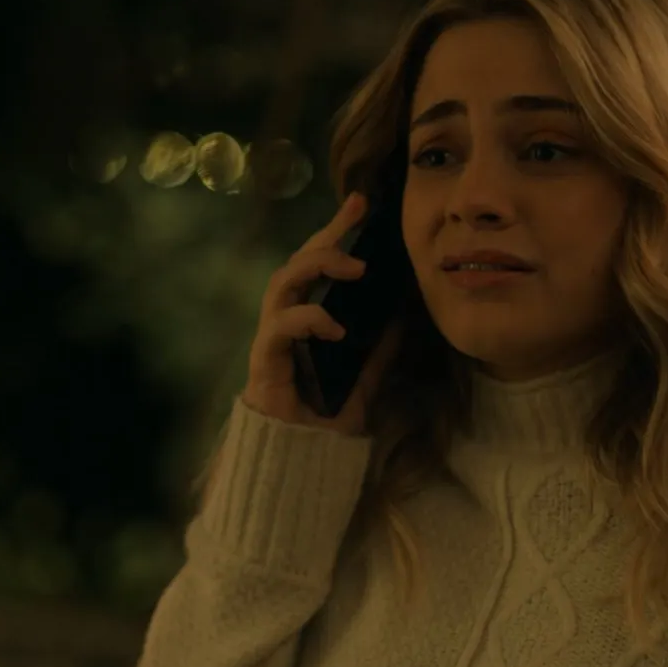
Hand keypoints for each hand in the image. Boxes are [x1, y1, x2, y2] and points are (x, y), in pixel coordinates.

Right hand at [241, 192, 402, 436]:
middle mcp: (285, 322)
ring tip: (354, 268)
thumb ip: (378, 352)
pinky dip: (308, 320)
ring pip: (282, 284)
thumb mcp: (364, 381)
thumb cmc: (324, 423)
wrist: (300, 463)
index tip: (362, 203)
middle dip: (325, 234)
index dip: (336, 232)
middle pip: (298, 262)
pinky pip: (280, 327)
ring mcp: (271, 338)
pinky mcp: (264, 360)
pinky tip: (334, 327)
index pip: (318, 265)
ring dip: (316, 267)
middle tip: (356, 213)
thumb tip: (404, 316)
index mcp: (307, 320)